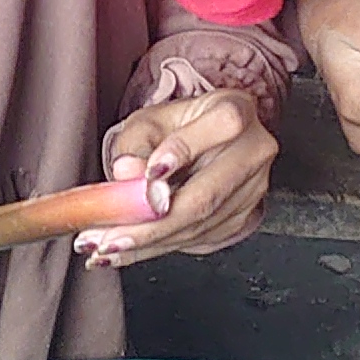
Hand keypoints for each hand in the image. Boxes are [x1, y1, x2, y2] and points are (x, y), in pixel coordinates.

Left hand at [84, 88, 278, 266]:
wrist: (201, 147)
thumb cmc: (175, 128)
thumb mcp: (148, 122)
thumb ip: (135, 144)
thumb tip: (128, 174)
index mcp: (235, 109)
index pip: (221, 126)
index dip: (184, 150)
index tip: (147, 174)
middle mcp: (253, 150)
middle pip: (207, 194)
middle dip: (152, 223)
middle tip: (110, 237)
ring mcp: (253, 188)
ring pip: (200, 225)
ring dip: (148, 242)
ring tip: (106, 248)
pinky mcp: (245, 218)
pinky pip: (200, 239)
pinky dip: (158, 248)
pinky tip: (128, 250)